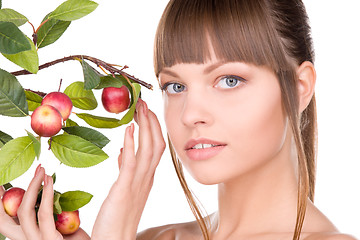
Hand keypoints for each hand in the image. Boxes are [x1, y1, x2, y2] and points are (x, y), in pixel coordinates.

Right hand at [0, 166, 89, 239]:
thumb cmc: (78, 238)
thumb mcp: (58, 222)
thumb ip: (48, 210)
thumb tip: (45, 187)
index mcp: (28, 236)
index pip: (8, 220)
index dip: (1, 205)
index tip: (2, 187)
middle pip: (3, 221)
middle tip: (3, 181)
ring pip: (22, 211)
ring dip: (31, 186)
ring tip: (40, 170)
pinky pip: (44, 214)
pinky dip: (46, 193)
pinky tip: (49, 180)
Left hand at [91, 99, 165, 239]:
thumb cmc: (118, 217)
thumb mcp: (124, 189)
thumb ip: (126, 170)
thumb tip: (123, 152)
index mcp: (147, 178)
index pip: (156, 148)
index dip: (154, 128)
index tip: (147, 112)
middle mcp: (147, 178)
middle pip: (156, 145)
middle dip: (152, 122)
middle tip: (144, 103)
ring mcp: (138, 183)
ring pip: (148, 150)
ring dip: (145, 127)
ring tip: (140, 108)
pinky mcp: (125, 189)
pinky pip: (131, 163)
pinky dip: (132, 144)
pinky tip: (129, 129)